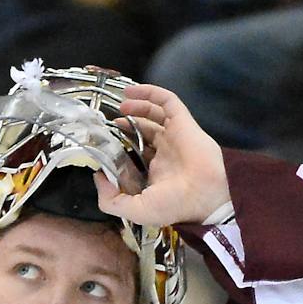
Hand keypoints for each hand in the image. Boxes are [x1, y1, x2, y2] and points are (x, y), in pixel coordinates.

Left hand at [95, 83, 230, 230]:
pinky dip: (150, 93)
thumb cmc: (174, 205)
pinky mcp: (182, 122)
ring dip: (137, 107)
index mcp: (157, 173)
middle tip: (111, 121)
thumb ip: (111, 200)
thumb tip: (98, 177)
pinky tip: (132, 92)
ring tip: (121, 106)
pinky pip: (167, 101)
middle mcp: (166, 153)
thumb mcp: (135, 211)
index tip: (105, 145)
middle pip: (145, 131)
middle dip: (128, 124)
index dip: (121, 147)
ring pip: (155, 114)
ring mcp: (174, 136)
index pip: (137, 154)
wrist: (203, 195)